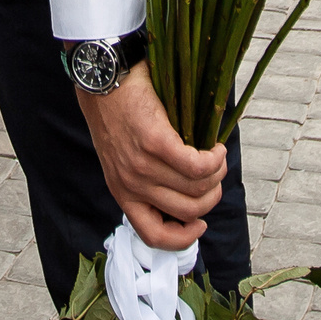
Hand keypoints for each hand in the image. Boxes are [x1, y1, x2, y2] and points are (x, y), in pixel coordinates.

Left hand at [76, 62, 226, 250]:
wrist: (103, 80)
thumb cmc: (115, 114)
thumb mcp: (120, 158)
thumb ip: (144, 179)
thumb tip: (183, 192)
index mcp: (122, 192)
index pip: (152, 235)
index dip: (182, 239)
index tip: (199, 224)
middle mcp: (131, 185)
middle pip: (187, 210)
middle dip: (211, 196)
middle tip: (216, 176)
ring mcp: (142, 165)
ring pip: (196, 188)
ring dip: (217, 174)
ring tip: (218, 157)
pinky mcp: (155, 142)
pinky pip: (197, 165)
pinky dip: (214, 159)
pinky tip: (216, 148)